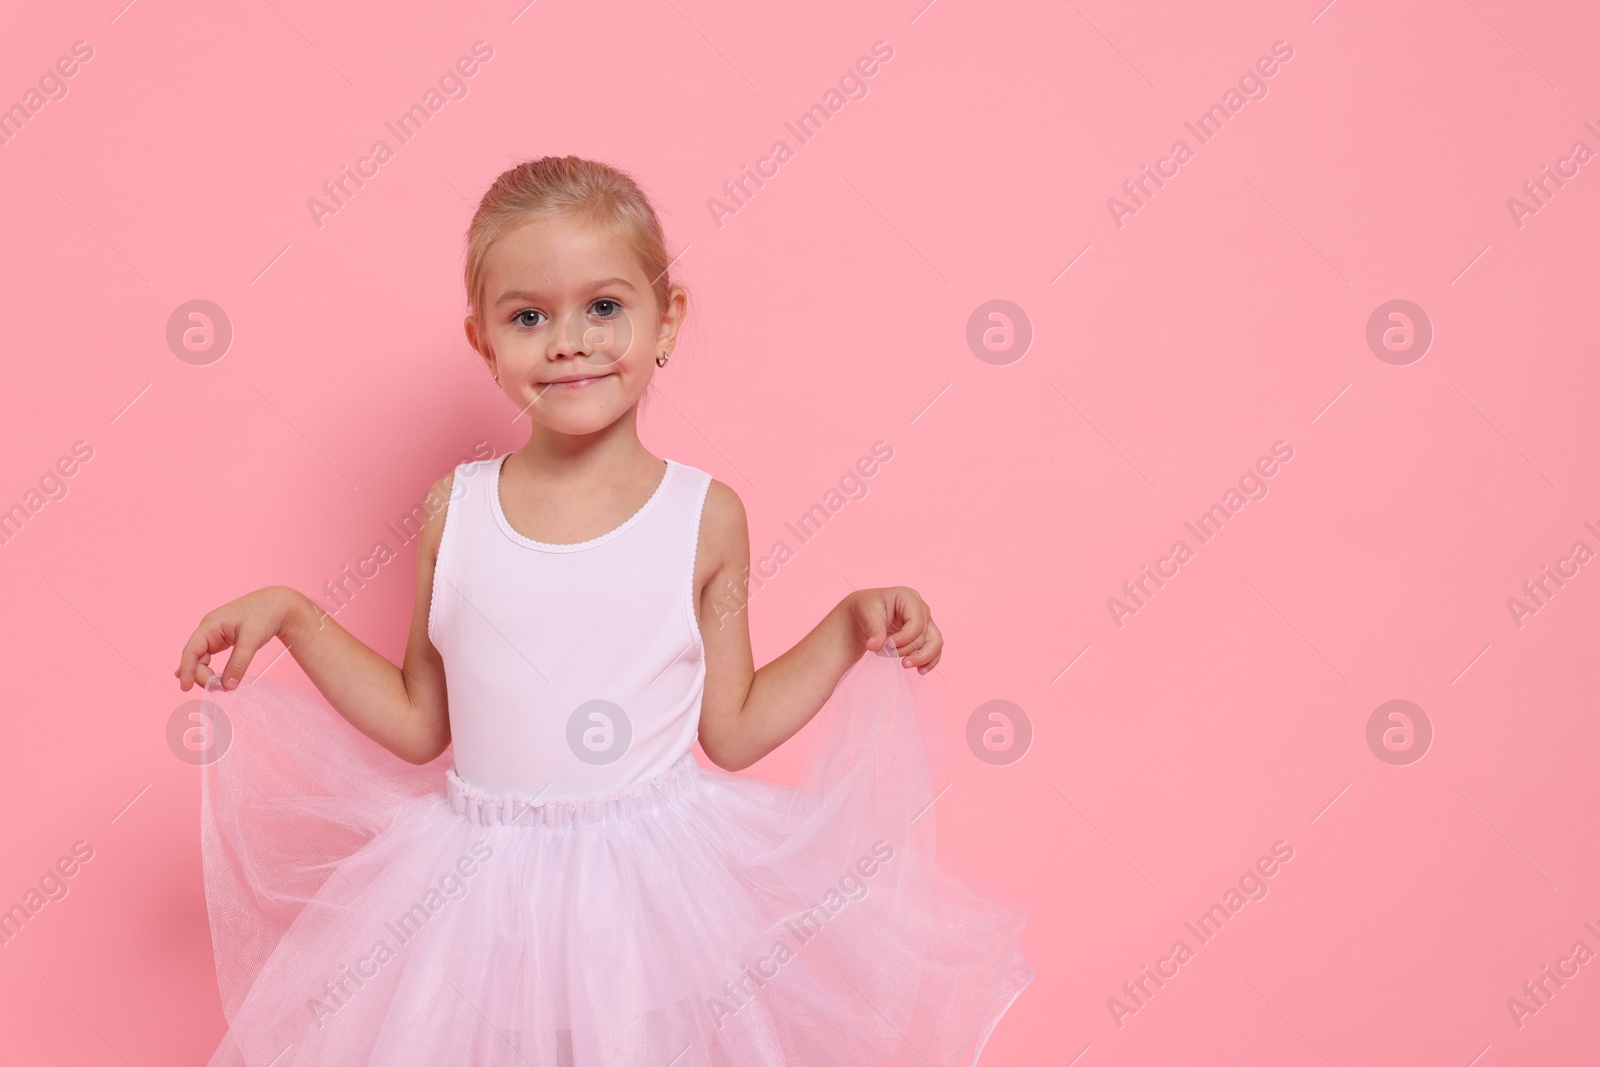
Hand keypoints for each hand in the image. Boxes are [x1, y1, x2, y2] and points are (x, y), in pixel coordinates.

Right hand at [175, 585, 310, 691]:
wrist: (278, 605)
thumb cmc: (264, 615)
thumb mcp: (252, 640)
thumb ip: (238, 663)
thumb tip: (227, 687)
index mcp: (210, 625)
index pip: (191, 650)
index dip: (186, 670)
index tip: (186, 688)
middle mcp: (208, 629)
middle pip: (195, 656)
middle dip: (201, 674)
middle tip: (217, 689)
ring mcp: (214, 634)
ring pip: (201, 658)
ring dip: (206, 673)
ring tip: (216, 687)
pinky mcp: (222, 639)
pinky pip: (210, 656)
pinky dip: (209, 668)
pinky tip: (206, 678)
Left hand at [841, 586, 941, 672]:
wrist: (864, 615)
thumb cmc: (866, 609)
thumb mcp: (867, 615)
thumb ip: (874, 630)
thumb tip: (874, 646)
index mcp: (908, 597)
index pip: (917, 622)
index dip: (904, 638)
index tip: (888, 645)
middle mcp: (921, 608)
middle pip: (925, 635)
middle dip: (907, 649)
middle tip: (887, 653)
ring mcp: (925, 621)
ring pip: (935, 642)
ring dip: (922, 657)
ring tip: (905, 665)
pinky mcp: (925, 634)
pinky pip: (935, 649)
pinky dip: (930, 661)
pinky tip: (920, 671)